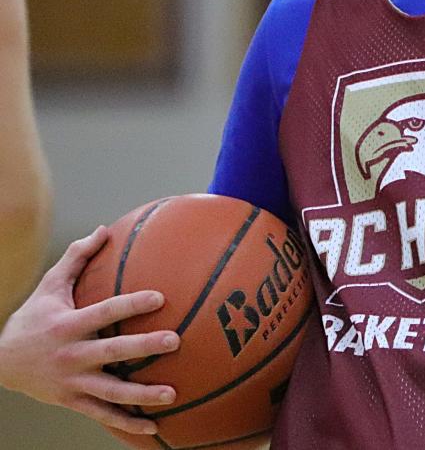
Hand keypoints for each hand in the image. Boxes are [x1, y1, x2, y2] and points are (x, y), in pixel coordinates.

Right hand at [0, 226, 180, 434]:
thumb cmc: (33, 318)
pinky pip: (103, 415)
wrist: (0, 364)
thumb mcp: (49, 286)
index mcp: (69, 325)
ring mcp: (73, 383)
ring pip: (111, 391)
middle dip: (144, 346)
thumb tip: (104, 229)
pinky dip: (127, 423)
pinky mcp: (73, 402)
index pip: (105, 312)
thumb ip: (76, 257)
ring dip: (142, 395)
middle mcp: (72, 356)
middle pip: (113, 352)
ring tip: (172, 393)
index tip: (160, 297)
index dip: (131, 304)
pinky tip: (154, 428)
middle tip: (175, 340)